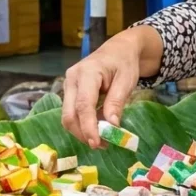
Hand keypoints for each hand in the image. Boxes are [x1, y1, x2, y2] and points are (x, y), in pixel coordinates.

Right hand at [61, 27, 162, 147]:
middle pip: (69, 114)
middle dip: (83, 133)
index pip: (83, 105)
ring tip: (103, 140)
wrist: (119, 49)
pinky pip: (73, 112)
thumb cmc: (124, 62)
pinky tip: (98, 129)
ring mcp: (68, 85)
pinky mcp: (71, 92)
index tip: (97, 143)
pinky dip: (83, 124)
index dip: (88, 127)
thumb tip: (111, 126)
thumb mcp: (126, 80)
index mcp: (86, 72)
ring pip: (68, 116)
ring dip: (82, 131)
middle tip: (102, 145)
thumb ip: (117, 102)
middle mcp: (72, 79)